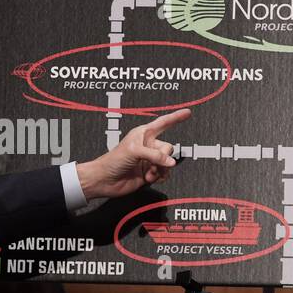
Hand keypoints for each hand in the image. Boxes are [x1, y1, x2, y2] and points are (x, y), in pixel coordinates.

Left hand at [76, 108, 190, 200]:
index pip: (163, 123)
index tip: (187, 113)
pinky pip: (164, 173)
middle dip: (162, 158)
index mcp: (143, 134)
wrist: (105, 180)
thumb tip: (170, 162)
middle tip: (151, 163)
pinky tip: (149, 177)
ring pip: (167, 162)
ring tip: (149, 172)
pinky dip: (159, 177)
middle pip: (168, 148)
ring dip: (160, 169)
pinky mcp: (149, 173)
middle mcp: (148, 146)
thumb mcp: (135, 151)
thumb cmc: (113, 160)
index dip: (175, 117)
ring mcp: (149, 160)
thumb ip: (155, 155)